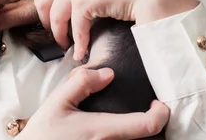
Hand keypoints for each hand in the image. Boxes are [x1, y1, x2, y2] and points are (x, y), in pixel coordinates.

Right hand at [19, 67, 169, 139]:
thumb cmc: (44, 133)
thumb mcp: (57, 101)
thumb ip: (82, 83)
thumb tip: (108, 73)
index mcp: (102, 131)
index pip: (147, 125)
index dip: (161, 114)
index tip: (160, 104)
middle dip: (154, 127)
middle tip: (152, 113)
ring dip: (143, 136)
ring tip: (141, 124)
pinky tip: (127, 134)